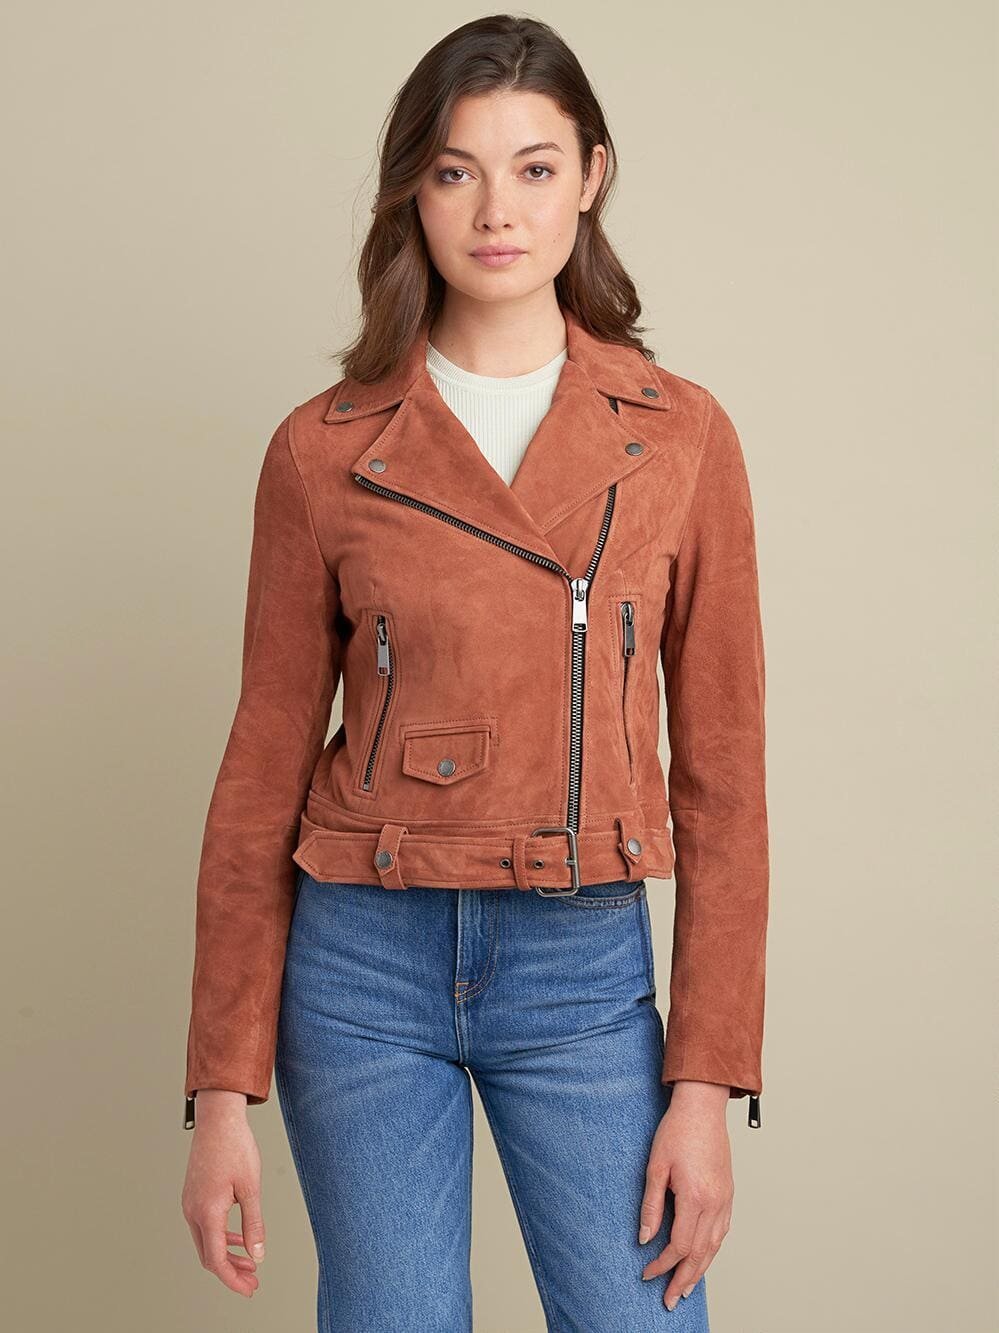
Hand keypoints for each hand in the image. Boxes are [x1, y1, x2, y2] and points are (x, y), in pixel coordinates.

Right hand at [181, 1090, 265, 1297]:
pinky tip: (238, 1239)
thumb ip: (254, 1224)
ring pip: (206, 1242)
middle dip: (231, 1272)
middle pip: (209, 1255)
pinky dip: (221, 1238)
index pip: (216, 1260)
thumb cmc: (235, 1148)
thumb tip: (258, 1255)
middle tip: (253, 1282)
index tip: (249, 1289)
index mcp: (207, 1212)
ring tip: (249, 1264)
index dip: (233, 1279)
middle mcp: (193, 1211)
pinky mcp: (193, 1196)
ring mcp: (190, 1203)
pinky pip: (204, 1226)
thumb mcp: (251, 1187)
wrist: (218, 1119)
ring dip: (226, 1256)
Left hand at [638, 1080, 733, 1310]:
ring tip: (686, 1288)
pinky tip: (703, 1258)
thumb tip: (644, 1238)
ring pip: (714, 1246)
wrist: (702, 1108)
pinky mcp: (728, 1193)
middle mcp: (715, 1203)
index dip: (662, 1264)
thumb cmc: (677, 1131)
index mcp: (695, 1197)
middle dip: (683, 1280)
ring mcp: (725, 1199)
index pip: (679, 1245)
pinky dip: (712, 1250)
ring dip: (700, 1270)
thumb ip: (651, 1206)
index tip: (647, 1273)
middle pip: (700, 1254)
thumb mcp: (655, 1167)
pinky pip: (722, 1231)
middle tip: (670, 1300)